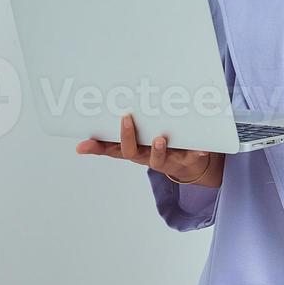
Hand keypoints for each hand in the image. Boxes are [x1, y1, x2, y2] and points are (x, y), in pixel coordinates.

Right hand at [76, 113, 222, 186]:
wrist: (188, 164)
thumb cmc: (157, 147)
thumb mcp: (136, 142)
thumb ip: (115, 138)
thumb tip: (82, 141)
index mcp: (134, 151)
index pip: (112, 149)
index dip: (98, 147)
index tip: (84, 143)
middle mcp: (147, 157)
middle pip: (132, 153)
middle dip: (128, 138)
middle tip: (125, 120)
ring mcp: (166, 160)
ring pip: (158, 159)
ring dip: (158, 149)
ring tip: (159, 139)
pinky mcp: (186, 159)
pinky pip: (191, 157)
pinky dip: (197, 152)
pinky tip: (201, 148)